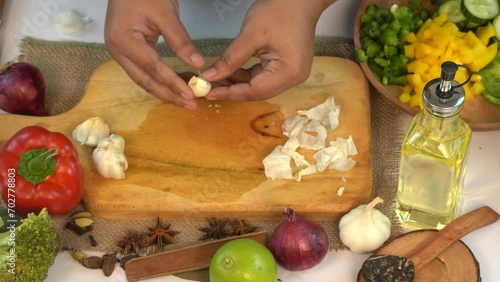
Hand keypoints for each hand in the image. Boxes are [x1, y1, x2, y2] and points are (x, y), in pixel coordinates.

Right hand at [104, 0, 204, 109]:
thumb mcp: (166, 14)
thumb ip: (181, 41)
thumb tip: (198, 63)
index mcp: (124, 41)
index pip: (152, 68)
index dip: (172, 83)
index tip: (191, 94)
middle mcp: (118, 51)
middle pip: (145, 80)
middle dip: (169, 95)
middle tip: (190, 104)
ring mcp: (120, 53)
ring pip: (144, 79)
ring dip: (166, 90)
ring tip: (187, 99)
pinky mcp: (127, 51)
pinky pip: (144, 71)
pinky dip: (161, 79)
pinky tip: (178, 83)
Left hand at [201, 0, 335, 100]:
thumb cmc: (279, 11)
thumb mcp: (251, 35)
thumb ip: (230, 59)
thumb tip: (210, 76)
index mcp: (288, 72)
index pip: (255, 91)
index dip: (230, 93)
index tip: (208, 93)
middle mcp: (293, 78)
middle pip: (257, 92)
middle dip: (232, 90)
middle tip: (208, 87)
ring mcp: (291, 74)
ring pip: (259, 86)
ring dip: (238, 83)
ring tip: (215, 78)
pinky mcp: (287, 68)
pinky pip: (263, 78)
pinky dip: (246, 76)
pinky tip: (230, 72)